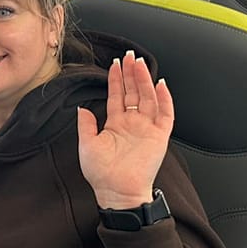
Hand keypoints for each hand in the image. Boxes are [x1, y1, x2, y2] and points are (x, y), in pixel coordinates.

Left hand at [77, 50, 173, 208]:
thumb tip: (81, 108)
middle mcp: (132, 123)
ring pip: (147, 98)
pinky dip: (164, 99)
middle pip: (133, 92)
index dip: (117, 80)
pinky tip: (160, 85)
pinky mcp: (159, 136)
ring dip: (144, 80)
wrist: (116, 191)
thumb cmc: (101, 173)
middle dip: (131, 73)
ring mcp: (147, 128)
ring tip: (140, 63)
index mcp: (115, 124)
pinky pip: (165, 114)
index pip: (117, 96)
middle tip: (130, 56)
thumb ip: (85, 125)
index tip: (115, 64)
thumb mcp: (87, 144)